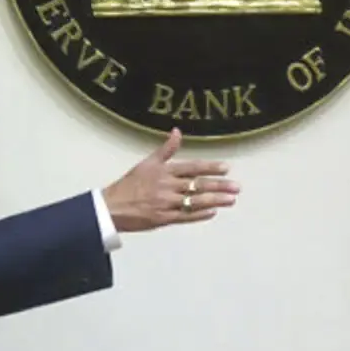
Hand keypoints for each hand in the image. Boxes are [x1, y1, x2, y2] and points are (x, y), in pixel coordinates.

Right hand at [101, 128, 238, 232]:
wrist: (112, 207)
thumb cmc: (129, 185)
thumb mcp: (147, 163)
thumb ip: (165, 149)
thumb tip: (177, 131)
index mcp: (163, 171)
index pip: (191, 168)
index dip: (210, 168)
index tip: (226, 168)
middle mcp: (167, 187)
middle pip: (197, 185)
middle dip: (219, 185)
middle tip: (236, 187)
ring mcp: (166, 204)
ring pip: (195, 201)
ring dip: (215, 200)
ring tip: (231, 200)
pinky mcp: (164, 219)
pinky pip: (185, 216)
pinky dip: (200, 214)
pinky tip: (213, 212)